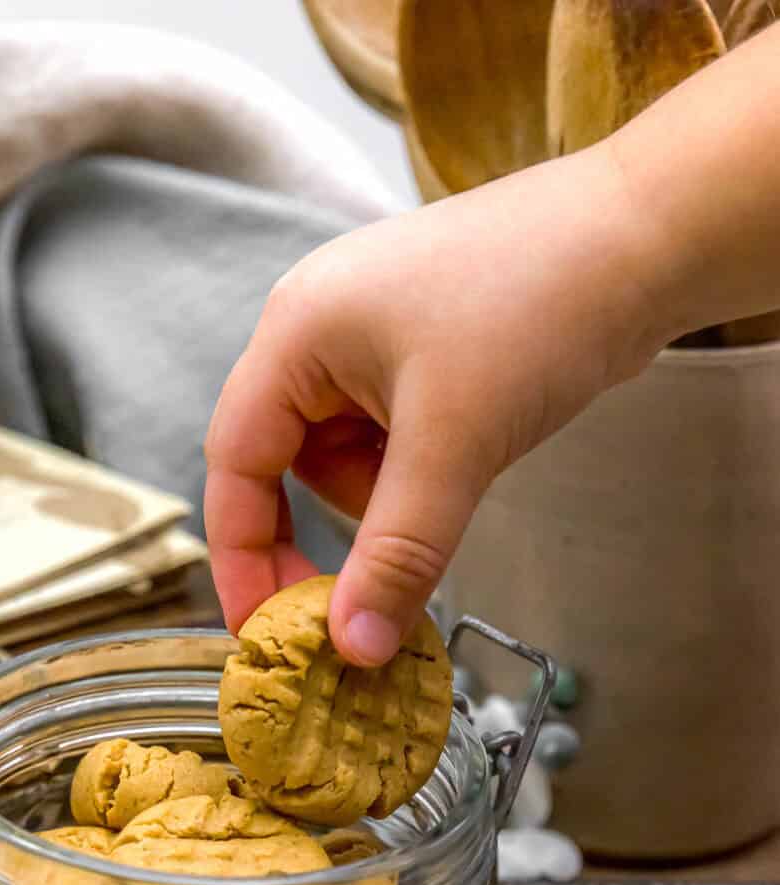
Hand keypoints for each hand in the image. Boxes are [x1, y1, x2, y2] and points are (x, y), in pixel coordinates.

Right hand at [204, 141, 666, 665]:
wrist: (650, 236)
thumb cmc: (541, 306)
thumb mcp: (455, 446)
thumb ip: (396, 554)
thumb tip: (354, 648)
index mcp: (297, 332)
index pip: (234, 463)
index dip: (242, 555)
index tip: (264, 632)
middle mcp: (319, 328)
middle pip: (289, 466)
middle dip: (334, 527)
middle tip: (364, 601)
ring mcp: (373, 337)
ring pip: (348, 458)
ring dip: (390, 497)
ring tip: (459, 473)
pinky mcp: (424, 351)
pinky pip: (394, 437)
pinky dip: (422, 471)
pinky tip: (474, 451)